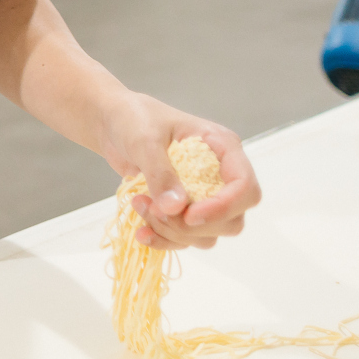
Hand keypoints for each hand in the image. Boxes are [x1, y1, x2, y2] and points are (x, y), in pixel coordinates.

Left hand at [96, 91, 259, 250]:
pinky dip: (164, 240)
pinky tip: (141, 231)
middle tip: (154, 208)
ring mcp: (203, 195)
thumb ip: (161, 173)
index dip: (224, 207)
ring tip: (140, 204)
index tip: (189, 216)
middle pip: (231, 220)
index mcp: (223, 147)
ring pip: (208, 235)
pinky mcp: (184, 210)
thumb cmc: (134, 119)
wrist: (114, 123)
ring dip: (172, 231)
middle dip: (191, 225)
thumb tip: (177, 208)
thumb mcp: (145, 140)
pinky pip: (186, 239)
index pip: (245, 187)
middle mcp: (220, 174)